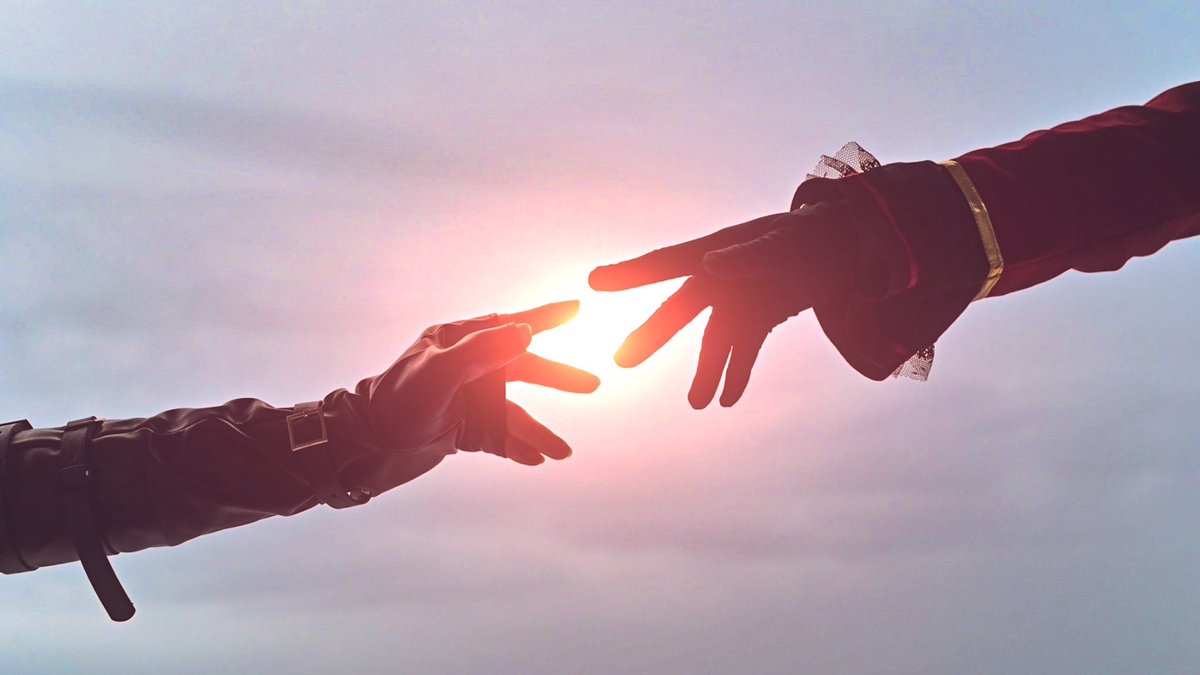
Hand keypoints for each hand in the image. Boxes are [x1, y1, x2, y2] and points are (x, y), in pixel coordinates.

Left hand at [366, 300, 597, 466]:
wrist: (364, 448)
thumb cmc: (396, 402)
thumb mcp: (439, 373)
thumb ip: (482, 351)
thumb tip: (526, 332)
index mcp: (456, 341)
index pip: (508, 325)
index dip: (544, 317)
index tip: (577, 308)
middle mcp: (465, 367)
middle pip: (522, 370)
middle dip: (557, 379)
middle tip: (593, 385)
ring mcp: (466, 400)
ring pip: (514, 413)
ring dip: (538, 432)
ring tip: (563, 452)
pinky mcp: (463, 430)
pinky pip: (499, 438)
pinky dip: (517, 448)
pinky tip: (537, 460)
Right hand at [589, 203, 856, 407]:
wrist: (846, 246)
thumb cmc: (812, 234)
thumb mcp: (785, 242)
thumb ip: (749, 255)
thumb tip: (710, 265)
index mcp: (717, 249)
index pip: (666, 263)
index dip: (630, 274)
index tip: (594, 282)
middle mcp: (720, 277)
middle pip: (681, 310)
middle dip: (653, 336)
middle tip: (621, 361)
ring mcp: (738, 299)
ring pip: (714, 341)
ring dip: (707, 371)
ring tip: (698, 405)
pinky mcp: (760, 317)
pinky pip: (743, 350)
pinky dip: (737, 373)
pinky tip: (728, 399)